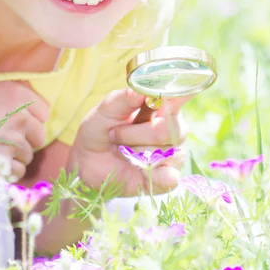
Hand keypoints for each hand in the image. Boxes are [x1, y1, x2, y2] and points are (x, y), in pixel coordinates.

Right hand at [0, 81, 48, 181]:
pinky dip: (7, 172)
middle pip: (39, 136)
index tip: (23, 125)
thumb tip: (22, 112)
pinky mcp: (2, 167)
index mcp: (16, 95)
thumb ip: (9, 100)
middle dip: (26, 140)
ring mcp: (13, 144)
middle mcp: (20, 118)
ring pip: (28, 156)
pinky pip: (17, 173)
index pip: (43, 111)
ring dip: (15, 157)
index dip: (33, 119)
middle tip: (6, 141)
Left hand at [69, 89, 189, 195]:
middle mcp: (174, 128)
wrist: (88, 162)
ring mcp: (173, 153)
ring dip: (133, 153)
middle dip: (134, 134)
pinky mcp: (168, 177)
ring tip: (121, 150)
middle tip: (115, 135)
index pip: (181, 95)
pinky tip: (136, 169)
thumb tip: (140, 91)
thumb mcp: (106, 110)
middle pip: (168, 129)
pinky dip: (150, 174)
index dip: (180, 95)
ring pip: (163, 153)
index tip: (165, 101)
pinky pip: (169, 177)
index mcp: (162, 106)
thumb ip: (124, 98)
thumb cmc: (100, 129)